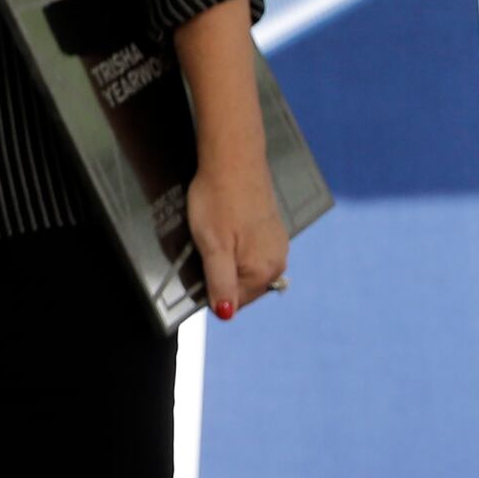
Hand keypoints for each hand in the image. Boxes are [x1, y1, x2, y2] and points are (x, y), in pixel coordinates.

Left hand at [189, 151, 290, 319]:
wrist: (234, 162)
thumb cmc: (218, 203)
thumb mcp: (212, 247)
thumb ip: (221, 282)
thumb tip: (226, 314)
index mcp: (264, 272)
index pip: (233, 302)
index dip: (211, 288)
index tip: (200, 266)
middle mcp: (278, 263)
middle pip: (242, 287)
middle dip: (222, 275)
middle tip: (207, 248)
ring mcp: (278, 246)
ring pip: (246, 269)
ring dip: (229, 261)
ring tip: (216, 236)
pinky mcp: (273, 230)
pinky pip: (252, 252)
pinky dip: (237, 247)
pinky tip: (227, 229)